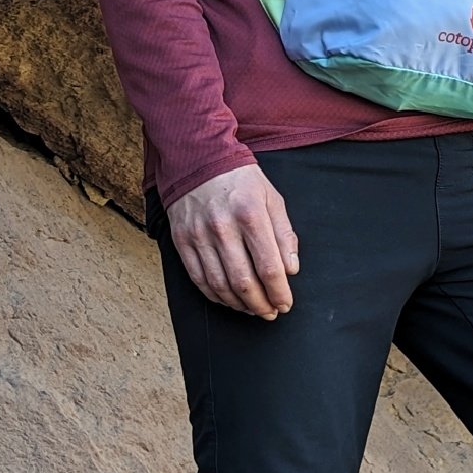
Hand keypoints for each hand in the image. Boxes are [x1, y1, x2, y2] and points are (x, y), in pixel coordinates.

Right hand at [165, 163, 299, 318]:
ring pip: (220, 285)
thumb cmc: (242, 181)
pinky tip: (230, 300)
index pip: (269, 267)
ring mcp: (198, 236)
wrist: (197, 159)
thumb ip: (284, 234)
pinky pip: (198, 278)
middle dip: (261, 304)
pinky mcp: (181, 241)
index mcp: (250, 215)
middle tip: (272, 312)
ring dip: (239, 305)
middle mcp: (222, 227)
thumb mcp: (272, 199)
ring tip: (254, 309)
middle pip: (244, 282)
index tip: (286, 303)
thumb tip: (291, 269)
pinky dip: (215, 296)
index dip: (280, 292)